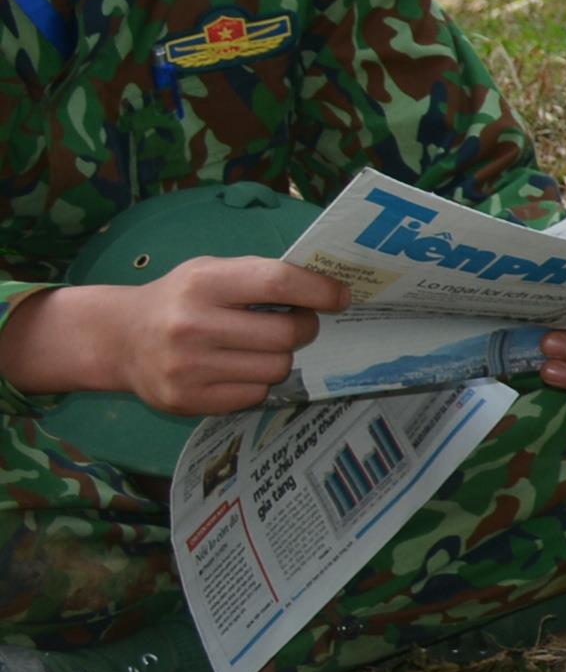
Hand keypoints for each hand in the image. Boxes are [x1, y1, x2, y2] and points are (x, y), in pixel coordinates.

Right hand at [0, 257, 352, 418]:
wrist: (118, 339)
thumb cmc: (179, 298)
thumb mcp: (211, 270)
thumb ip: (260, 276)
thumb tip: (326, 289)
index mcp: (204, 282)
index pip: (278, 282)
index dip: (319, 290)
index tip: (340, 297)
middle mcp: (192, 325)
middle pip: (285, 333)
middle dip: (305, 328)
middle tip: (301, 324)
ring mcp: (187, 368)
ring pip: (276, 368)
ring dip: (282, 357)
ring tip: (265, 346)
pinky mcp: (186, 401)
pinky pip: (254, 394)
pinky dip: (258, 381)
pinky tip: (240, 367)